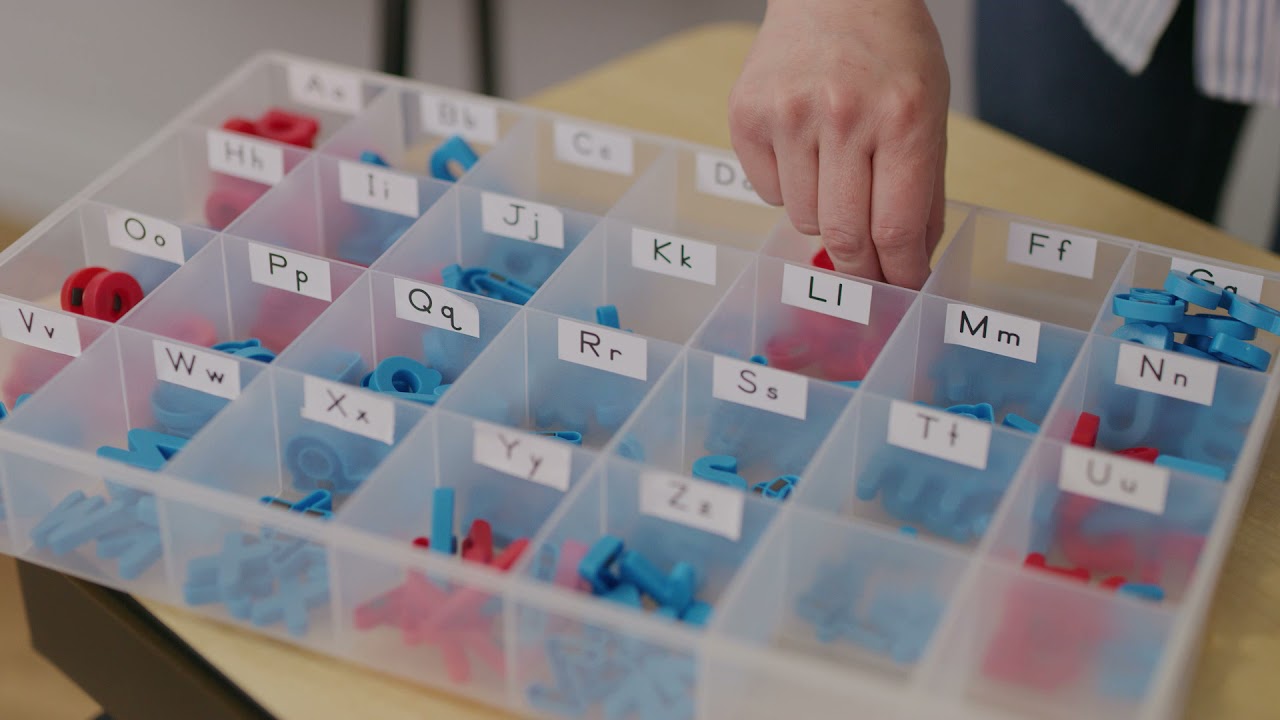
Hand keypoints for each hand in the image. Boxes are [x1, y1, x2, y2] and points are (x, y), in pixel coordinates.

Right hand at [729, 0, 949, 288]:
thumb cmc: (890, 52)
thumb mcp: (930, 112)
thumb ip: (924, 190)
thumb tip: (911, 260)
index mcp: (902, 117)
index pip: (895, 228)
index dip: (899, 273)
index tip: (901, 289)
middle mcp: (843, 116)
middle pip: (844, 235)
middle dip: (858, 269)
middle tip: (864, 276)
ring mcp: (788, 114)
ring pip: (802, 219)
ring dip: (822, 217)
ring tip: (834, 178)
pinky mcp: (746, 115)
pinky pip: (767, 193)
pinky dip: (787, 189)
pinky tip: (802, 152)